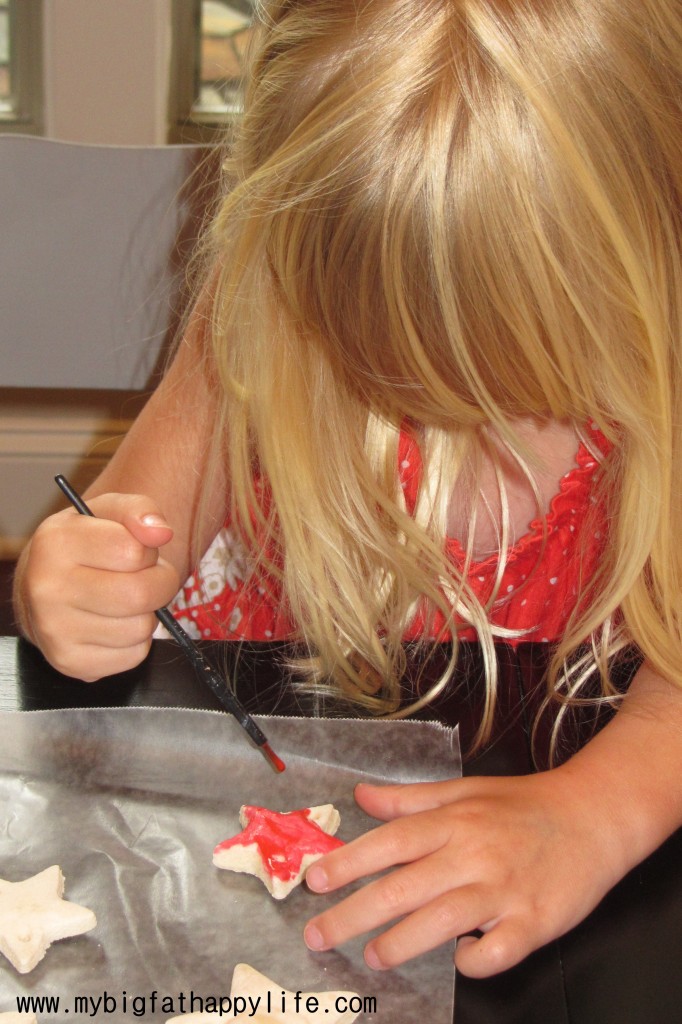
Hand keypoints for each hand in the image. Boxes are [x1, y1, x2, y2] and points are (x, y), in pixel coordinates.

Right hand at [14, 493, 179, 680]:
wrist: (45, 588)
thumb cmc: (86, 545)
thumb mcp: (109, 512)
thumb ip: (140, 509)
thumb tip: (161, 532)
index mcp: (56, 543)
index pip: (135, 551)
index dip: (146, 551)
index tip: (134, 551)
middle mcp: (47, 588)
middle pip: (141, 594)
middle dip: (158, 584)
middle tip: (143, 578)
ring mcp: (55, 631)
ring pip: (141, 629)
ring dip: (145, 614)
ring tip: (123, 600)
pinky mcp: (70, 663)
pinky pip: (134, 656)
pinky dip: (135, 642)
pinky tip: (113, 623)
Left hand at [304, 771, 626, 977]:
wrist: (594, 815)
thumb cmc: (525, 805)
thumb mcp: (465, 791)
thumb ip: (411, 799)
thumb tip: (362, 797)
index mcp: (454, 820)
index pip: (390, 841)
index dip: (350, 861)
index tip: (315, 880)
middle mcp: (473, 853)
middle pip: (403, 886)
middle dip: (354, 913)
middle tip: (318, 934)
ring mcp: (503, 889)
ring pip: (441, 921)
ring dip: (401, 942)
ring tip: (373, 956)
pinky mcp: (534, 921)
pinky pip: (496, 950)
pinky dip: (474, 960)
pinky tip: (461, 960)